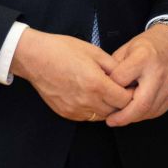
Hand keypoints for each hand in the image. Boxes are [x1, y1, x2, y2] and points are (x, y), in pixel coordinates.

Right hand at [10, 28, 132, 122]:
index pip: (125, 100)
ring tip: (107, 92)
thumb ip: (113, 67)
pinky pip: (87, 117)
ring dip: (108, 107)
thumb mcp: (94, 52)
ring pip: (101, 116)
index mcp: (96, 84)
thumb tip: (126, 77)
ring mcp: (75, 109)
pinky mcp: (66, 113)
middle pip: (115, 111)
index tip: (131, 86)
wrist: (36, 58)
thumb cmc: (63, 50)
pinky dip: (94, 110)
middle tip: (122, 89)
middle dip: (121, 101)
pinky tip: (92, 96)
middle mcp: (86, 101)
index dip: (131, 93)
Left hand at [103, 24, 167, 127]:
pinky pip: (157, 111)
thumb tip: (102, 88)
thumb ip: (115, 68)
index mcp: (143, 57)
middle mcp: (158, 73)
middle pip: (140, 104)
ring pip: (149, 111)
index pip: (120, 81)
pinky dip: (145, 114)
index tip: (104, 92)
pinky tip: (136, 111)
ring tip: (122, 116)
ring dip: (133, 117)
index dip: (109, 87)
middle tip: (110, 121)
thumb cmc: (148, 45)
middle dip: (123, 117)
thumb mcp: (126, 49)